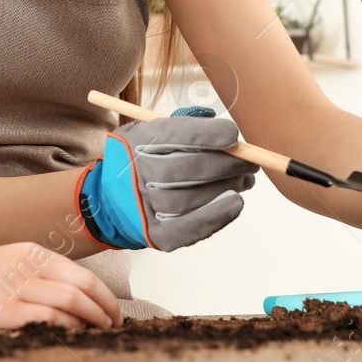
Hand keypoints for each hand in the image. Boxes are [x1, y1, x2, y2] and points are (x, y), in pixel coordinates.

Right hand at [0, 243, 123, 328]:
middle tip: (115, 323)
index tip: (112, 309)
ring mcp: (17, 288)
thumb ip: (35, 274)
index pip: (80, 272)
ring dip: (94, 319)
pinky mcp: (6, 311)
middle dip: (106, 307)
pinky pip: (49, 319)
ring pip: (72, 301)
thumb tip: (69, 296)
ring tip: (101, 332)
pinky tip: (76, 337)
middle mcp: (28, 266)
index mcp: (30, 252)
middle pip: (83, 285)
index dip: (103, 293)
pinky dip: (69, 328)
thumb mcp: (5, 263)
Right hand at [77, 107, 258, 251]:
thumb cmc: (144, 159)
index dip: (208, 135)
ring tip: (245, 179)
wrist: (111, 198)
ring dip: (227, 187)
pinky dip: (216, 216)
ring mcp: (145, 207)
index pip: (175, 136)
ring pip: (192, 198)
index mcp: (138, 142)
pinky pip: (188, 228)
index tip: (233, 135)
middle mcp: (138, 175)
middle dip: (227, 163)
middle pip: (188, 169)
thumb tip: (227, 134)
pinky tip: (235, 203)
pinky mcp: (156, 235)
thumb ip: (185, 127)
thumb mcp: (152, 132)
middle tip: (250, 160)